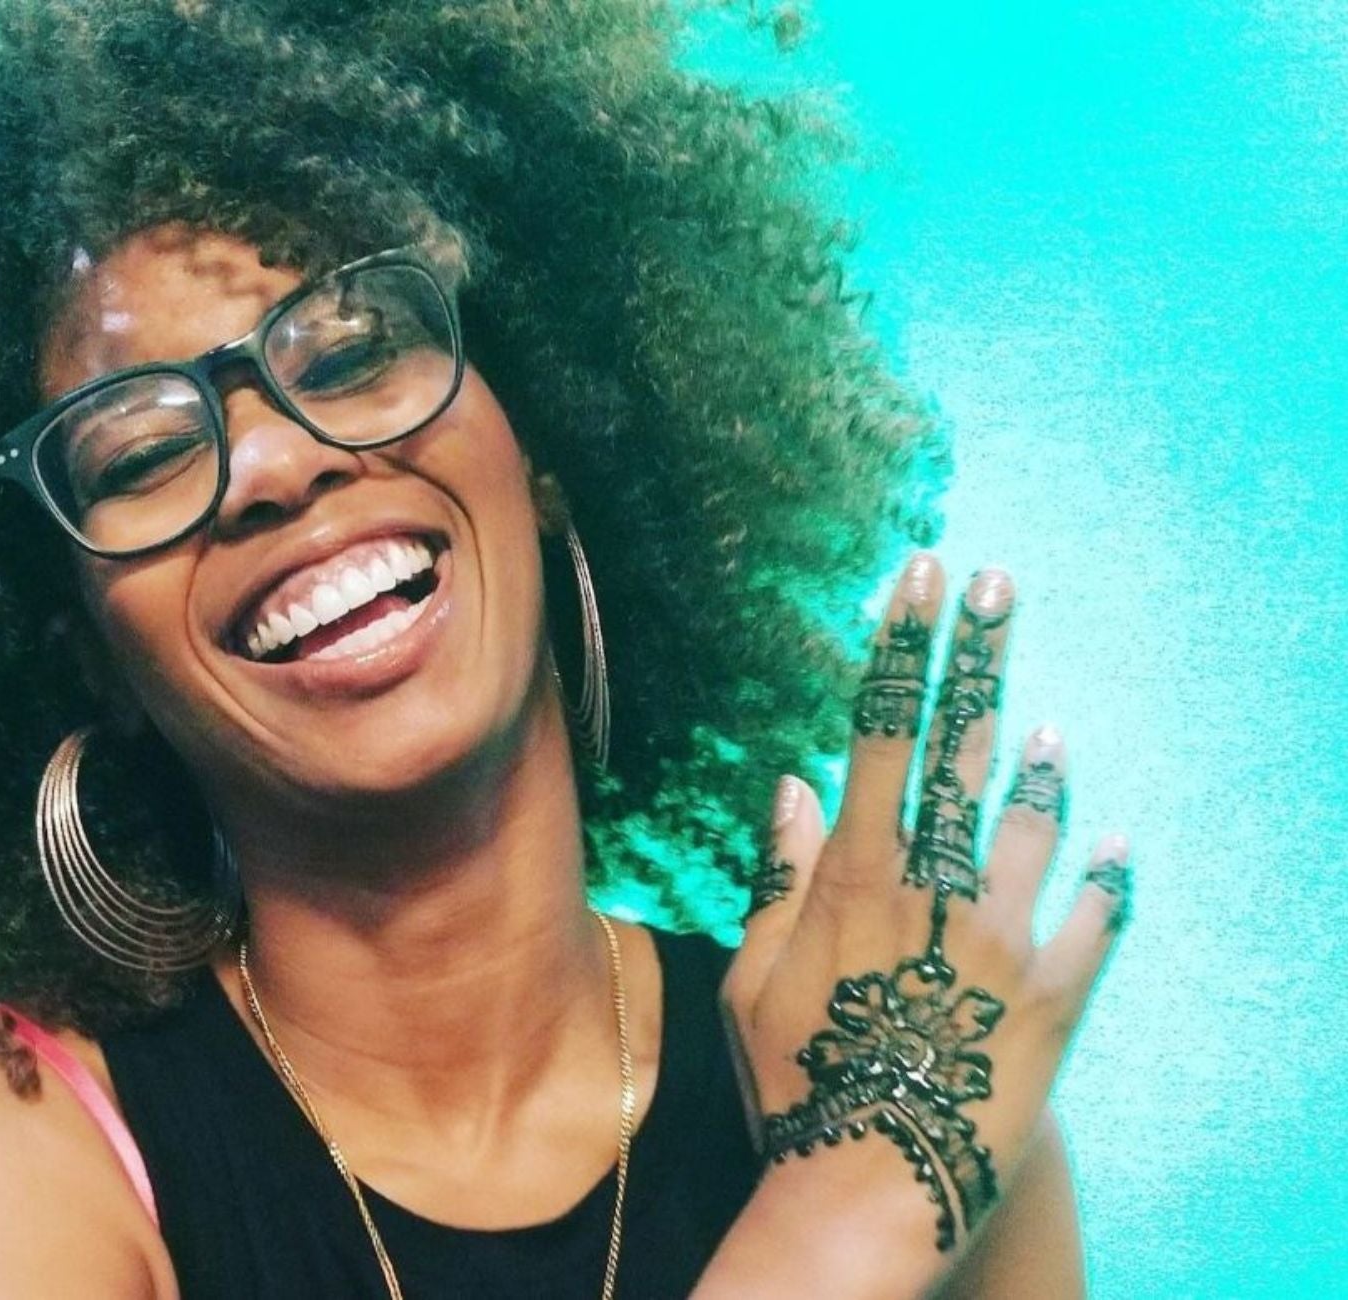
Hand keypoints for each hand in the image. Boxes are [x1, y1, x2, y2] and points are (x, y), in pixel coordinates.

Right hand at [718, 552, 1130, 1264]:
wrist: (873, 1184)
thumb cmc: (796, 1083)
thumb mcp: (751, 979)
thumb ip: (777, 877)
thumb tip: (791, 785)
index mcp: (856, 878)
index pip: (882, 733)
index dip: (902, 649)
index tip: (919, 580)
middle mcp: (937, 889)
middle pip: (963, 752)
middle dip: (978, 658)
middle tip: (1000, 583)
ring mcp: (1002, 939)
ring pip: (1031, 825)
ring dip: (1040, 768)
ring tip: (1047, 723)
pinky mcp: (1054, 998)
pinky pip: (1094, 924)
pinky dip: (1107, 883)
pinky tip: (1119, 848)